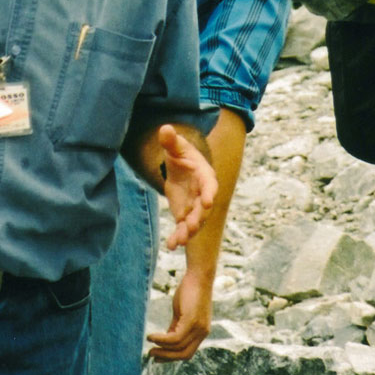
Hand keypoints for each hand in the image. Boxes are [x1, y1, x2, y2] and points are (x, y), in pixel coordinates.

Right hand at [147, 267, 213, 361]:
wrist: (199, 275)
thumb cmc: (190, 291)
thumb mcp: (181, 313)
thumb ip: (175, 326)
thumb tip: (165, 339)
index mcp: (200, 332)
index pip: (187, 352)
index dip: (172, 357)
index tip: (158, 358)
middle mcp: (202, 333)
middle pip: (184, 355)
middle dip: (167, 357)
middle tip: (152, 355)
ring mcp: (199, 328)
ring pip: (178, 347)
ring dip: (162, 349)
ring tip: (149, 346)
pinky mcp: (192, 321)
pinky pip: (175, 338)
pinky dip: (162, 340)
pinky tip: (152, 337)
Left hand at [159, 125, 217, 250]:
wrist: (181, 166)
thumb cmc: (182, 154)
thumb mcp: (176, 146)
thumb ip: (171, 141)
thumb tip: (165, 128)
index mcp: (205, 176)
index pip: (209, 185)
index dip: (209, 193)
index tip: (208, 202)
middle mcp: (203, 194)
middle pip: (203, 208)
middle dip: (198, 218)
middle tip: (192, 227)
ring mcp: (194, 207)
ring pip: (194, 222)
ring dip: (187, 232)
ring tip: (179, 241)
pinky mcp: (184, 215)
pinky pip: (182, 228)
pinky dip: (177, 237)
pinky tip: (171, 246)